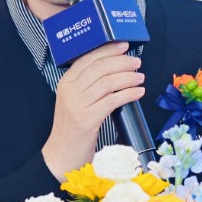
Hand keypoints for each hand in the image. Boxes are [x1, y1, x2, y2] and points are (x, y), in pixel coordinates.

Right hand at [42, 41, 143, 178]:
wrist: (62, 154)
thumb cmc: (73, 128)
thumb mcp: (75, 101)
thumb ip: (88, 86)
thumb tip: (115, 70)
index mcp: (65, 83)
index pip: (88, 58)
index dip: (108, 50)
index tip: (123, 46)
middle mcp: (70, 91)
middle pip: (100, 68)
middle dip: (122, 62)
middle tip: (136, 63)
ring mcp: (77, 105)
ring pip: (107, 82)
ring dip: (128, 77)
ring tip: (139, 77)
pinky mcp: (87, 119)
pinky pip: (112, 101)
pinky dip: (128, 94)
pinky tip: (138, 93)